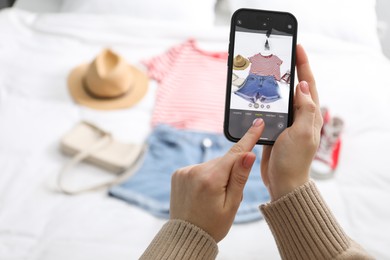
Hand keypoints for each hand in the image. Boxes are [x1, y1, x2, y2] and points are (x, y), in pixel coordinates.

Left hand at [170, 119, 264, 241]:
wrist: (186, 236)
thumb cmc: (213, 224)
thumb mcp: (232, 205)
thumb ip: (239, 178)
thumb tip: (248, 154)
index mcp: (211, 179)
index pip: (235, 153)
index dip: (249, 138)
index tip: (258, 123)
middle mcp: (195, 170)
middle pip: (223, 161)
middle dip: (230, 171)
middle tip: (227, 193)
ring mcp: (184, 171)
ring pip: (211, 165)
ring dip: (216, 174)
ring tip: (212, 196)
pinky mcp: (178, 173)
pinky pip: (199, 168)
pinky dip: (204, 176)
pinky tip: (202, 192)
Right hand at [261, 44, 322, 200]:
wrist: (282, 182)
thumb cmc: (293, 160)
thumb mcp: (302, 133)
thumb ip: (305, 109)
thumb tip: (303, 86)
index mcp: (309, 115)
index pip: (309, 84)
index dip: (304, 65)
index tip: (297, 48)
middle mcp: (299, 116)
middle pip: (294, 87)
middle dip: (288, 70)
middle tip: (278, 56)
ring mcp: (286, 123)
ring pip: (280, 98)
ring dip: (273, 84)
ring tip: (264, 70)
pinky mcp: (274, 129)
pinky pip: (269, 110)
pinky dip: (263, 100)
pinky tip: (255, 94)